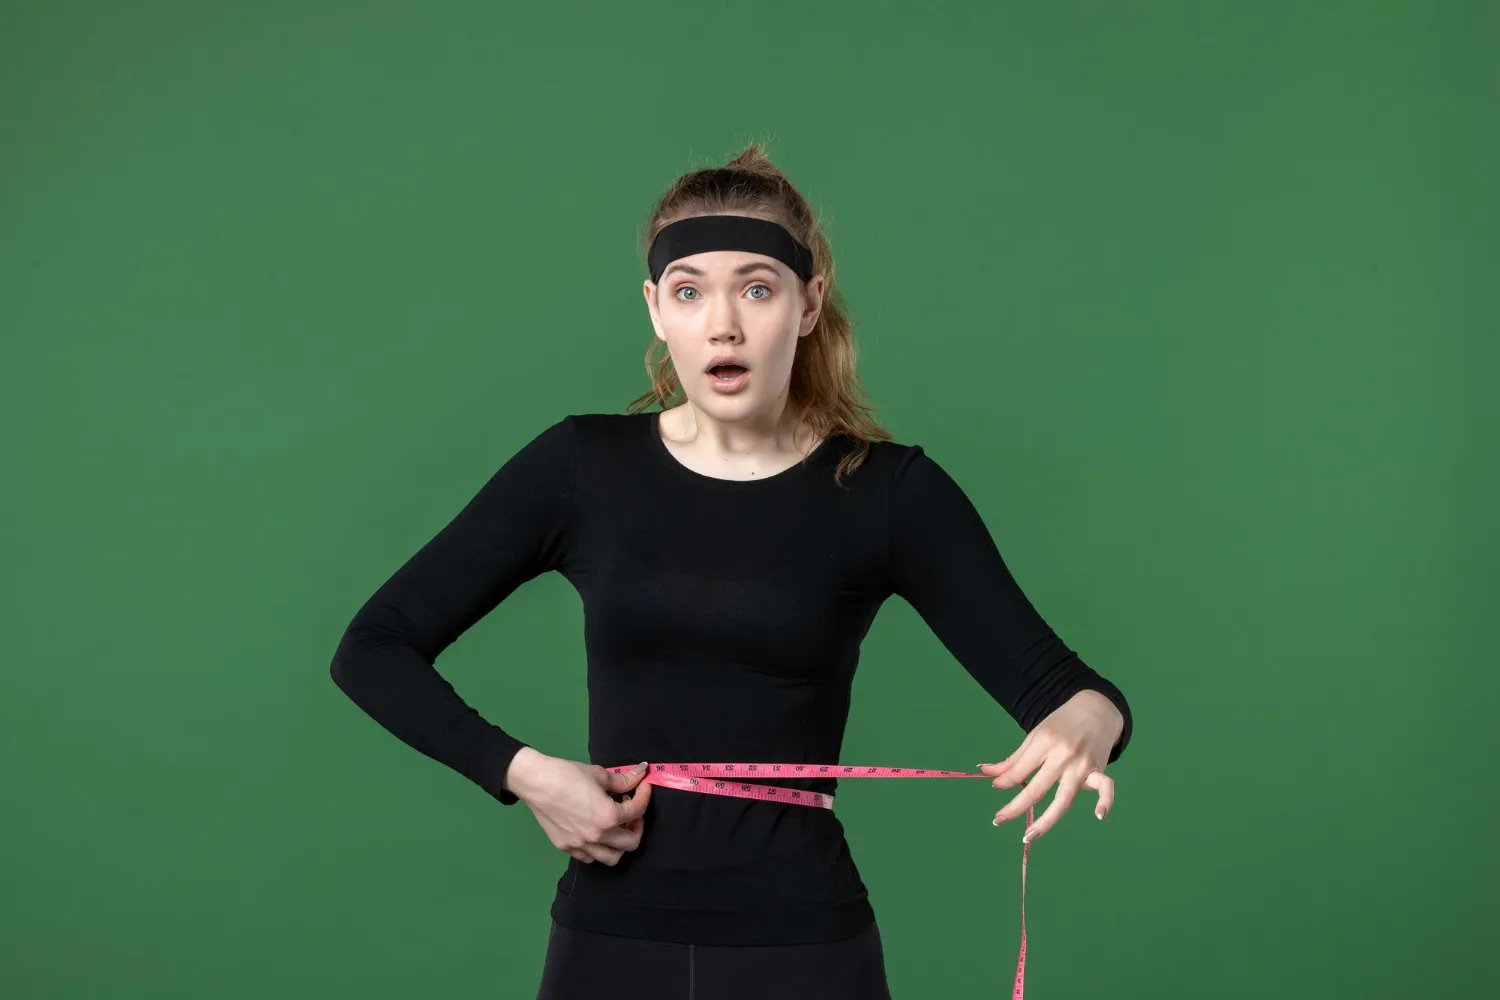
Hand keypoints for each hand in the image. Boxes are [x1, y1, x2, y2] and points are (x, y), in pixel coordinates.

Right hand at [505, 748, 653, 864]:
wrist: (536, 782)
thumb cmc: (567, 774)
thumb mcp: (599, 774)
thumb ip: (623, 780)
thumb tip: (641, 773)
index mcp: (608, 817)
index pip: (637, 811)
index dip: (644, 796)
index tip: (642, 787)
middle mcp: (597, 837)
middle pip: (631, 843)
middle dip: (638, 825)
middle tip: (632, 812)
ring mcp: (580, 846)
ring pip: (612, 858)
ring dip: (620, 843)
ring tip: (616, 826)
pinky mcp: (566, 848)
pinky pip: (590, 857)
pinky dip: (599, 849)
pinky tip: (596, 832)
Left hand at [979, 689, 1123, 843]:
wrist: (1095, 708)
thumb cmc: (1060, 725)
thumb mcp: (1035, 736)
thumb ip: (1013, 759)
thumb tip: (985, 772)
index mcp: (1043, 742)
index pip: (1019, 770)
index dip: (1004, 782)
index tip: (996, 788)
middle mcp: (1062, 755)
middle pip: (1037, 789)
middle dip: (1015, 807)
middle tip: (997, 820)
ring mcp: (1082, 764)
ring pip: (1064, 799)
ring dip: (1046, 821)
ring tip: (1028, 835)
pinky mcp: (1099, 769)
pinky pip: (1106, 787)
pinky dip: (1105, 801)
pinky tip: (1098, 816)